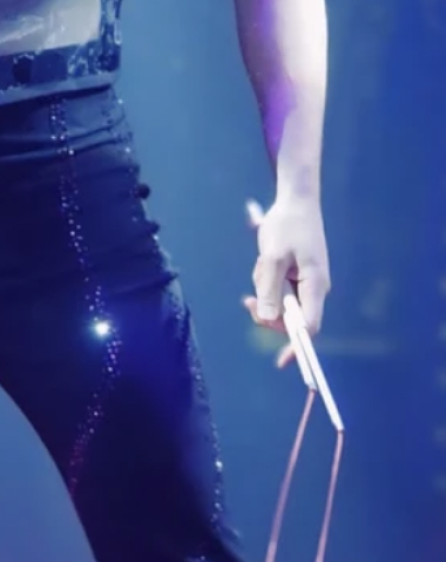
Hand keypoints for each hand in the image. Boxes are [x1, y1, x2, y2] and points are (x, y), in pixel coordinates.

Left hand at [244, 195, 329, 368]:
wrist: (295, 199)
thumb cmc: (286, 225)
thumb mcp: (272, 257)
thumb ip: (269, 289)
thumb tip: (266, 319)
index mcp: (315, 285)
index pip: (309, 327)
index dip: (296, 346)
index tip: (282, 362)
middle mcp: (315, 288)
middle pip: (291, 318)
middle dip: (267, 311)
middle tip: (246, 301)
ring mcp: (308, 281)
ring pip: (282, 302)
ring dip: (265, 289)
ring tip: (262, 262)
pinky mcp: (299, 274)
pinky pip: (280, 288)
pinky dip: (268, 280)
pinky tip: (265, 260)